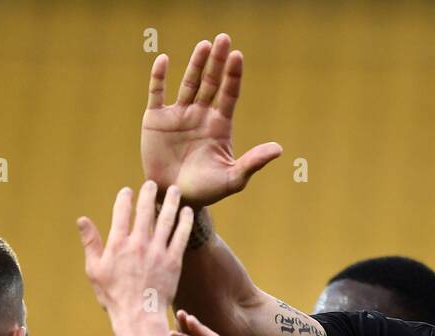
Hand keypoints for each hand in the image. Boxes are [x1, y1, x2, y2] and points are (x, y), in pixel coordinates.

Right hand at [78, 181, 193, 320]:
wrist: (138, 316)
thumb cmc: (114, 296)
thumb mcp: (95, 270)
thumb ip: (91, 242)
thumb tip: (82, 220)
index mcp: (118, 244)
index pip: (121, 212)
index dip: (125, 198)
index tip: (128, 191)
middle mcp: (138, 243)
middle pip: (146, 210)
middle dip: (149, 193)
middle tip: (153, 184)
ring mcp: (157, 251)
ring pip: (166, 219)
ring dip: (171, 202)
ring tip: (175, 191)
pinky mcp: (173, 261)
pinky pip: (181, 236)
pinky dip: (185, 222)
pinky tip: (188, 212)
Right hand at [141, 33, 281, 207]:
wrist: (173, 198)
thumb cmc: (206, 191)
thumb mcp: (232, 179)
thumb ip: (252, 162)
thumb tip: (279, 149)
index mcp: (220, 125)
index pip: (229, 94)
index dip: (233, 76)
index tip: (237, 56)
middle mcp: (200, 115)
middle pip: (211, 83)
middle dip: (217, 62)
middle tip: (223, 39)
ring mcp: (178, 115)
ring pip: (188, 83)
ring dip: (196, 64)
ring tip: (204, 45)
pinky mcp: (156, 120)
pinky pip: (157, 93)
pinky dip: (159, 77)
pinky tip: (163, 60)